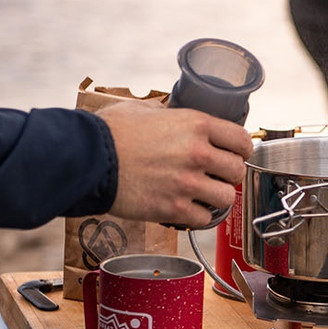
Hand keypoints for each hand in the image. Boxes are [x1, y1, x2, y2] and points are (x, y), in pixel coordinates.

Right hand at [98, 101, 252, 227]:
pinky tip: (188, 209)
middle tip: (216, 175)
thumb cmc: (107, 132)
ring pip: (227, 197)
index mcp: (195, 125)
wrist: (85, 159)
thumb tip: (171, 117)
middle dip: (228, 174)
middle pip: (237, 170)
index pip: (242, 140)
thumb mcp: (143, 110)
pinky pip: (204, 218)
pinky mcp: (173, 208)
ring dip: (217, 197)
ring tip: (203, 194)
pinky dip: (198, 216)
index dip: (241, 149)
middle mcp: (197, 153)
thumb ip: (167, 115)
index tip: (236, 154)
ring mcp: (187, 183)